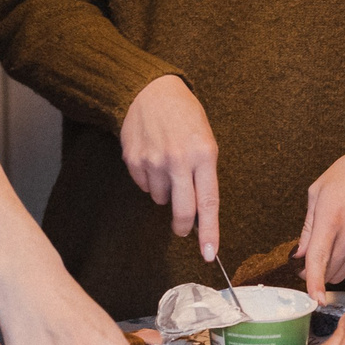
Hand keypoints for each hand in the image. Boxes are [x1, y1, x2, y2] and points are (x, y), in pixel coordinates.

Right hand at [121, 75, 221, 260]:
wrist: (148, 91)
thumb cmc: (183, 115)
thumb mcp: (205, 138)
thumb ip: (204, 172)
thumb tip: (200, 209)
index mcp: (203, 154)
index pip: (208, 202)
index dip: (209, 232)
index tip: (209, 254)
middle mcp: (179, 160)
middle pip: (182, 211)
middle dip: (184, 226)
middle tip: (183, 228)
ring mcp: (154, 162)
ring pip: (161, 199)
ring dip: (166, 192)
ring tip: (167, 166)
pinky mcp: (134, 161)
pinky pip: (144, 186)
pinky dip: (149, 180)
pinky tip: (152, 159)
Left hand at [300, 137, 344, 302]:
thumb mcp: (318, 192)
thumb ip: (308, 228)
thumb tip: (299, 254)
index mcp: (332, 219)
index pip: (318, 260)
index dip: (313, 283)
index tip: (312, 299)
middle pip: (330, 272)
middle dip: (315, 273)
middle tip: (307, 262)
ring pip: (344, 272)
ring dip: (331, 270)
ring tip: (326, 252)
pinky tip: (344, 247)